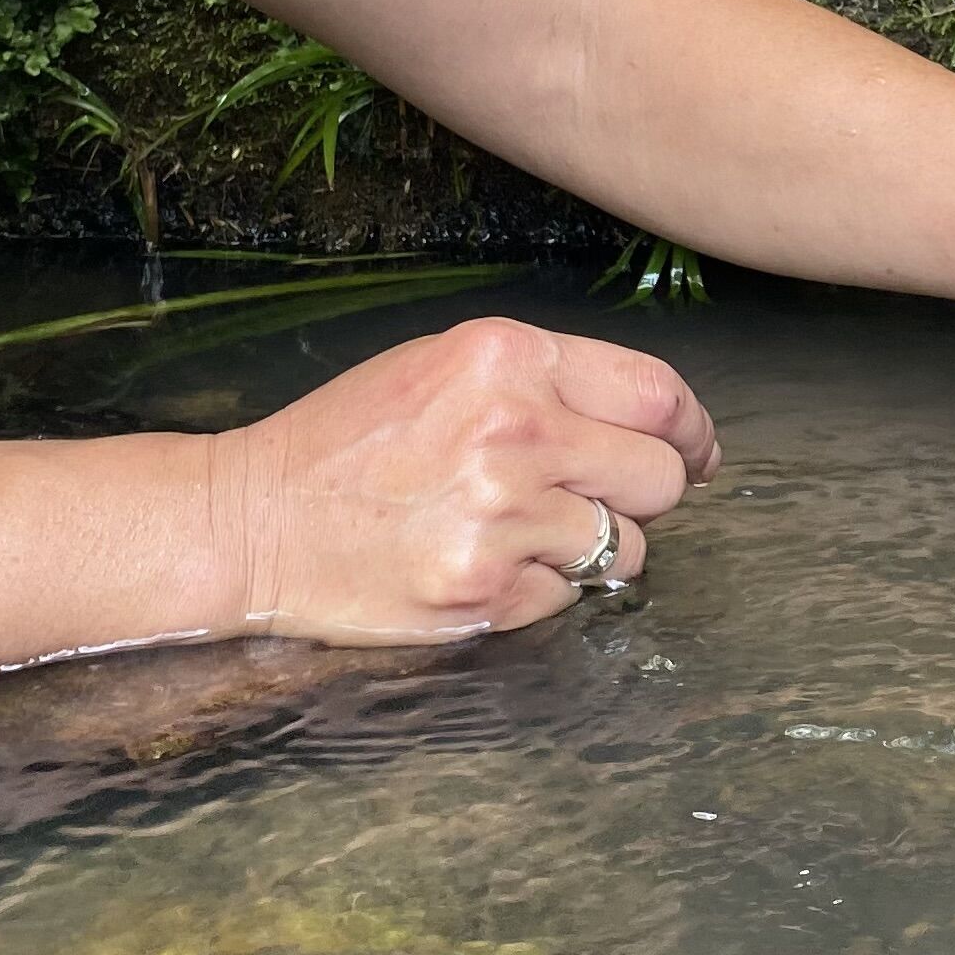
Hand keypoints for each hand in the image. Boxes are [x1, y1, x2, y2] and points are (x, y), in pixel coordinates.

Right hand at [212, 317, 720, 644]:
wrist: (254, 519)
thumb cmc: (349, 440)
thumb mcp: (447, 367)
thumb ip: (549, 383)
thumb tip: (663, 427)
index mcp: (509, 359)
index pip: (658, 395)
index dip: (694, 430)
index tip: (700, 451)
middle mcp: (517, 432)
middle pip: (661, 475)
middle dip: (646, 491)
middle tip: (596, 495)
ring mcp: (503, 518)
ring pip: (627, 545)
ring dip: (595, 545)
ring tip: (522, 530)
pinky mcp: (487, 593)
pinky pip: (569, 595)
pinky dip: (542, 587)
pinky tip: (483, 563)